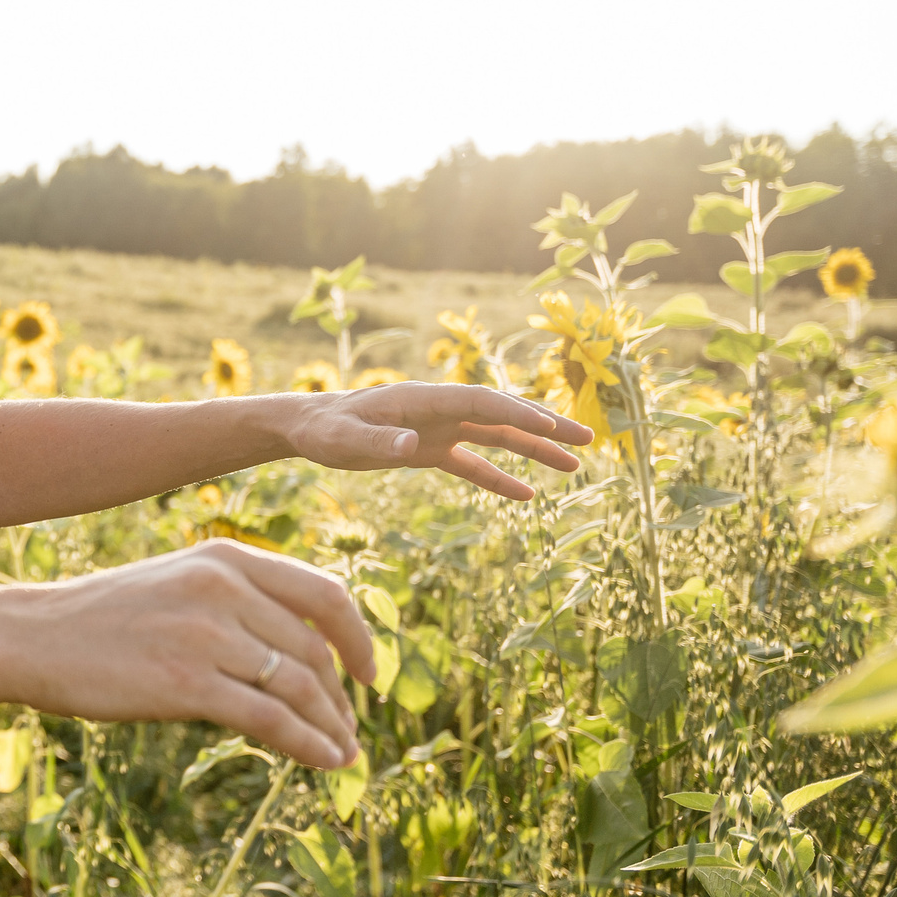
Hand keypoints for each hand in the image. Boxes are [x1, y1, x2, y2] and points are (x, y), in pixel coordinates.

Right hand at [9, 540, 367, 768]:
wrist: (32, 636)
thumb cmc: (101, 618)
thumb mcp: (176, 583)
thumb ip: (236, 602)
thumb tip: (298, 654)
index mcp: (224, 557)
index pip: (323, 594)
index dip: (359, 637)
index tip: (369, 675)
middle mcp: (223, 588)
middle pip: (315, 647)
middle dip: (343, 695)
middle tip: (349, 727)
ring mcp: (206, 634)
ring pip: (300, 685)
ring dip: (331, 725)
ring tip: (341, 753)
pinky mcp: (187, 682)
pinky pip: (270, 717)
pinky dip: (308, 743)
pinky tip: (322, 760)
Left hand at [285, 382, 591, 500]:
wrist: (307, 427)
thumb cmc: (324, 430)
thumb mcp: (344, 438)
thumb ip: (378, 440)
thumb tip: (412, 444)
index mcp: (424, 400)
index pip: (482, 402)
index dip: (518, 413)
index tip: (553, 427)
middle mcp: (438, 410)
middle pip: (502, 414)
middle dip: (545, 426)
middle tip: (588, 440)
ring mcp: (437, 428)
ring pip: (496, 436)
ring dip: (534, 450)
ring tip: (576, 467)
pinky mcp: (430, 449)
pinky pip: (473, 463)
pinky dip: (499, 478)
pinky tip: (528, 496)